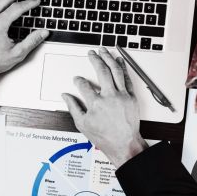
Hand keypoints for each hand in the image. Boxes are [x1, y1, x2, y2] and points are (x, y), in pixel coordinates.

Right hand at [62, 48, 148, 167]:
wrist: (125, 144)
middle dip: (94, 59)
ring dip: (109, 58)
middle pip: (101, 71)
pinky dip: (123, 68)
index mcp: (95, 104)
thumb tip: (65, 96)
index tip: (77, 79)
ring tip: (104, 51)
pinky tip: (119, 60)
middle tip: (91, 53)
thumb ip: (73, 107)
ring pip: (115, 71)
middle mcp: (109, 97)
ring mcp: (122, 95)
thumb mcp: (83, 125)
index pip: (83, 85)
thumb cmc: (105, 137)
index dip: (78, 81)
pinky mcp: (131, 97)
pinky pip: (127, 78)